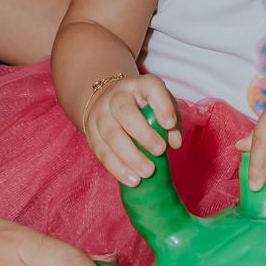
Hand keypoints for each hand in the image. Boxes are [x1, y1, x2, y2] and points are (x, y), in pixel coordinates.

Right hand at [83, 72, 180, 186]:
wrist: (106, 102)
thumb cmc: (143, 106)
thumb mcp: (161, 106)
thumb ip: (172, 122)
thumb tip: (174, 142)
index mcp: (139, 85)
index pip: (150, 87)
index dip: (161, 105)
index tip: (169, 124)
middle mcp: (116, 96)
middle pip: (125, 112)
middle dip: (143, 134)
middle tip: (159, 151)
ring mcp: (100, 114)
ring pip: (111, 134)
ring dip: (130, 156)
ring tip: (147, 173)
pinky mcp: (90, 133)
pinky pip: (102, 152)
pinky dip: (117, 168)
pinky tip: (132, 180)